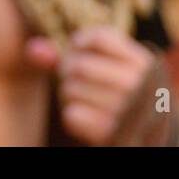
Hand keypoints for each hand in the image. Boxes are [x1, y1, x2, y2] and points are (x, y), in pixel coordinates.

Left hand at [25, 26, 169, 145]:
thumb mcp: (110, 70)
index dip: (79, 43)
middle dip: (68, 73)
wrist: (141, 139)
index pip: (99, 38)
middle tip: (77, 82)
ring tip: (85, 101)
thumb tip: (33, 49)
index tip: (78, 52)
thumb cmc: (120, 97)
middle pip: (78, 65)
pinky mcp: (113, 134)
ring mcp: (128, 110)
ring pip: (71, 89)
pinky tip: (87, 119)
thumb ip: (70, 55)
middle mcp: (140, 85)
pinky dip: (73, 116)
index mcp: (145, 63)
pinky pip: (71, 115)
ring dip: (69, 96)